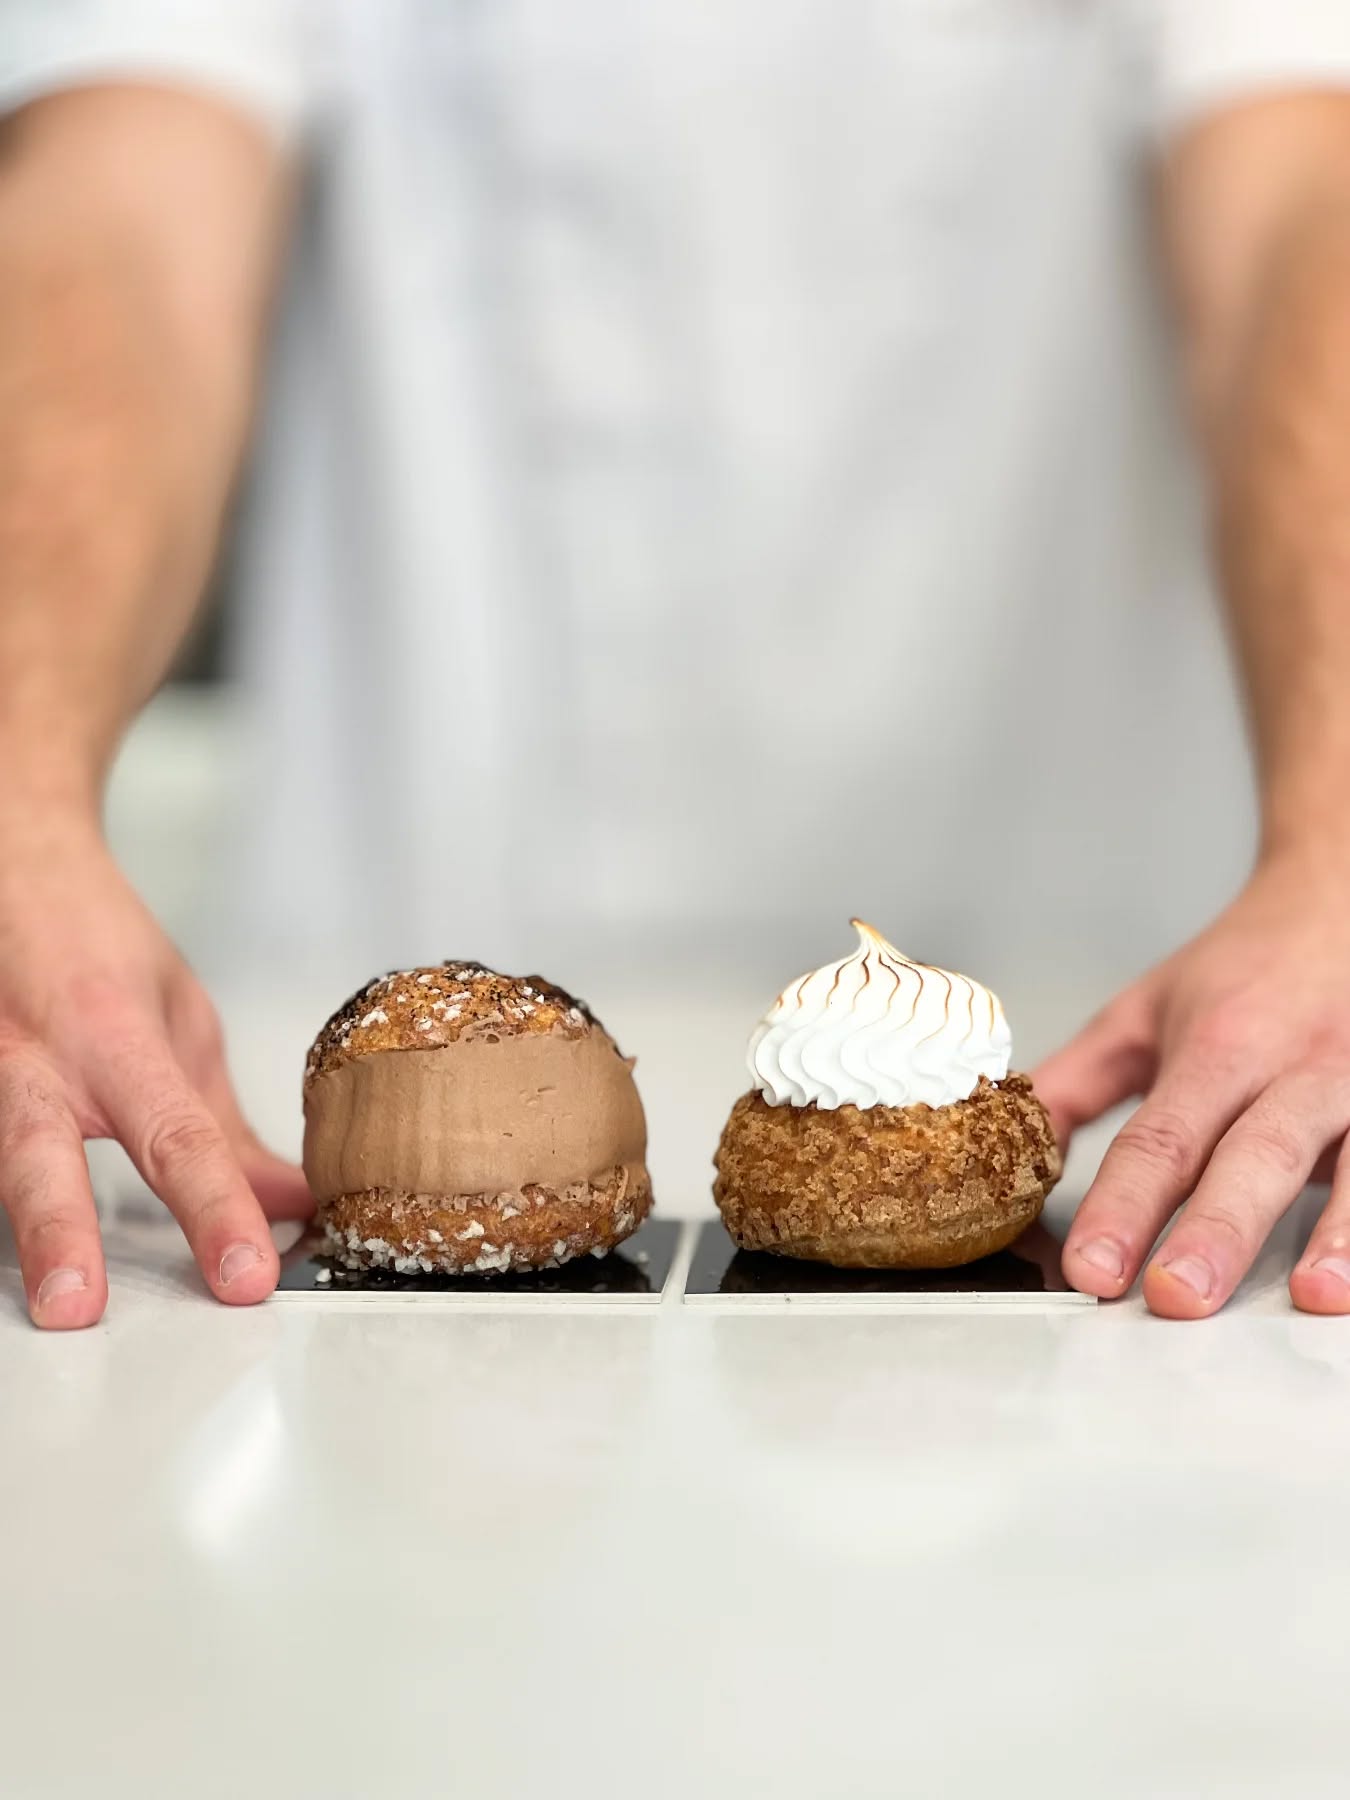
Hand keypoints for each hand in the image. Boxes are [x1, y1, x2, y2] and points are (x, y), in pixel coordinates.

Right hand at [0, 811, 310, 1328]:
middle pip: (43, 1153)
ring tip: (44, 1301)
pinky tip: (24, 1258)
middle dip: (62, 1233)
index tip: (247, 1272)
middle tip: (79, 1308)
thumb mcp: (182, 1025)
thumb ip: (223, 1129)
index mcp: (113, 1037)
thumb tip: (290, 1205)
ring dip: (23, 1232)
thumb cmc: (100, 952)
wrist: (16, 877)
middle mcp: (34, 1060)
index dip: (216, 1211)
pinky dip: (3, 1210)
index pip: (179, 1137)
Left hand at [1035, 852, 1349, 1317]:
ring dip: (1339, 1232)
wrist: (1345, 895)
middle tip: (1177, 1296)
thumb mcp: (1145, 1013)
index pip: (1161, 1138)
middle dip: (1215, 1229)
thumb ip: (1074, 1084)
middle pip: (1253, 1153)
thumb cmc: (1245, 972)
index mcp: (1218, 1048)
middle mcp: (1296, 1066)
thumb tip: (1004, 1144)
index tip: (1091, 1268)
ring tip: (1313, 1294)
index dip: (1123, 1205)